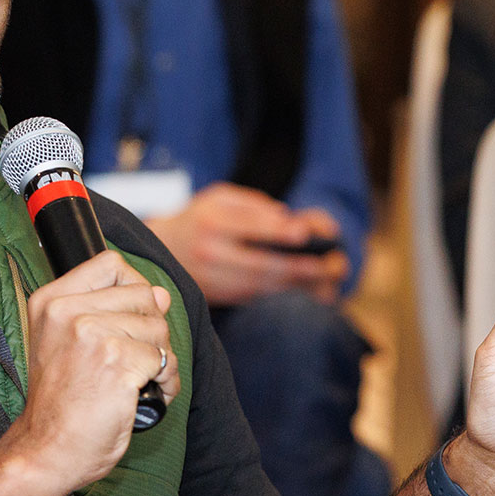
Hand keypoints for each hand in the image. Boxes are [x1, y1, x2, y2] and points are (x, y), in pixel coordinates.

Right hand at [5, 251, 178, 490]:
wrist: (45, 450)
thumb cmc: (59, 405)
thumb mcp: (68, 345)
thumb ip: (110, 312)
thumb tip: (161, 293)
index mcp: (51, 301)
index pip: (111, 264)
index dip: (133, 290)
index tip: (130, 319)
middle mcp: (68, 312)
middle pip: (143, 295)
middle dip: (152, 329)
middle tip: (136, 360)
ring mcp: (91, 335)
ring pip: (158, 328)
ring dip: (161, 358)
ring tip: (140, 381)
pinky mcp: (116, 362)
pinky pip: (164, 360)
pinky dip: (166, 382)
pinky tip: (146, 396)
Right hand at [145, 184, 347, 304]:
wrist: (162, 248)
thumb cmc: (201, 217)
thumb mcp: (220, 198)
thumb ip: (254, 205)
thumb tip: (288, 219)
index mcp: (212, 221)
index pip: (250, 227)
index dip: (279, 232)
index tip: (306, 234)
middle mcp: (210, 253)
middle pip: (261, 264)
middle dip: (300, 266)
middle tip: (332, 265)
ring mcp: (213, 279)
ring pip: (262, 286)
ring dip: (298, 285)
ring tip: (328, 279)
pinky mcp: (218, 297)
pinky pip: (255, 297)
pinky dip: (283, 294)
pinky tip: (306, 290)